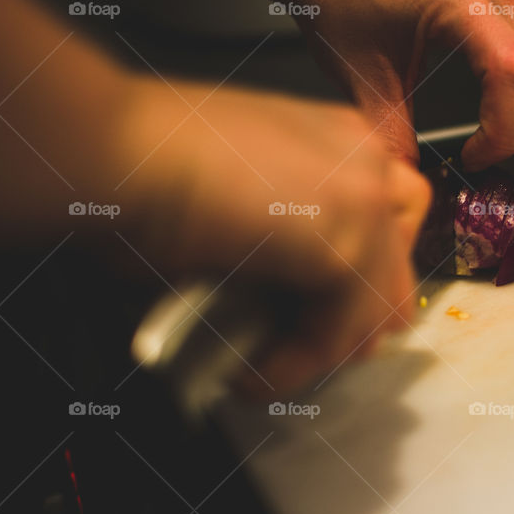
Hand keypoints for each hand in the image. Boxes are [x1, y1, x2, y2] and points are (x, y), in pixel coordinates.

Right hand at [117, 78, 430, 395]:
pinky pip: (338, 336)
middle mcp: (365, 160)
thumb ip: (285, 236)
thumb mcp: (240, 193)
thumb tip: (290, 304)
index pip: (393, 221)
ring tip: (268, 365)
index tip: (322, 311)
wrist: (114, 149)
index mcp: (342, 140)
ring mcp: (365, 199)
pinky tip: (251, 373)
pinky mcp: (349, 247)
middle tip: (301, 345)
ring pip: (379, 311)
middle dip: (354, 318)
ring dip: (323, 349)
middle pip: (399, 269)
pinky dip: (294, 367)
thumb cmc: (146, 163)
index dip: (360, 275)